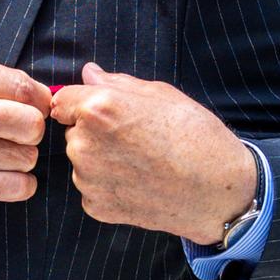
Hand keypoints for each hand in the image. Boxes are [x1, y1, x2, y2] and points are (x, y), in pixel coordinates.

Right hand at [0, 55, 52, 232]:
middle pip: (31, 124)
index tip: (28, 110)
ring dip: (18, 160)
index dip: (37, 103)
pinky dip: (17, 186)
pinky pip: (16, 187)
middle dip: (28, 132)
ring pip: (25, 157)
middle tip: (11, 136)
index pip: (25, 88)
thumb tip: (36, 94)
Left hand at [50, 62, 256, 242]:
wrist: (218, 191)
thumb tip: (89, 73)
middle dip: (95, 133)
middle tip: (135, 140)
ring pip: (82, 161)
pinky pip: (93, 188)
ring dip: (101, 160)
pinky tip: (140, 184)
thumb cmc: (196, 136)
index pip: (61, 101)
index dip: (81, 104)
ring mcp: (87, 179)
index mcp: (97, 109)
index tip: (101, 112)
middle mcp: (83, 144)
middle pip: (73, 132)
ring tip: (141, 163)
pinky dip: (109, 186)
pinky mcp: (95, 206)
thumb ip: (117, 83)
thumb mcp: (162, 95)